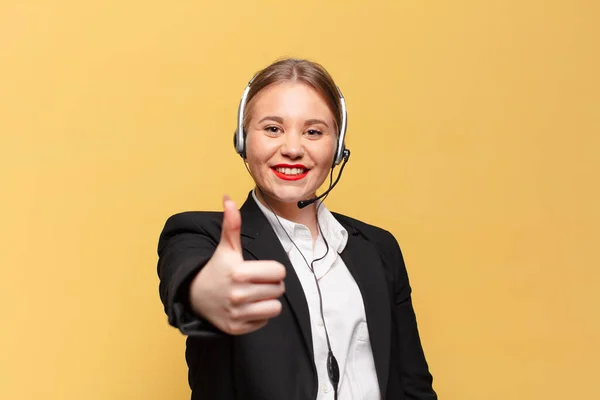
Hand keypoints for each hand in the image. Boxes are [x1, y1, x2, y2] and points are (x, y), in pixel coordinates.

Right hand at [189, 195, 285, 334]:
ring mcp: (236, 314)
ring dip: (268, 301)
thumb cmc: (217, 269)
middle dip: (271, 285)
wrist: (194, 296)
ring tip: (255, 295)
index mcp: (238, 272)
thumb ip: (231, 225)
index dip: (273, 270)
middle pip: (278, 290)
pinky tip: (246, 308)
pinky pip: (264, 322)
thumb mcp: (225, 247)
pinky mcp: (236, 329)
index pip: (279, 272)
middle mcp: (237, 294)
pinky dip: (259, 316)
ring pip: (275, 308)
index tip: (261, 270)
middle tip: (256, 283)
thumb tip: (228, 199)